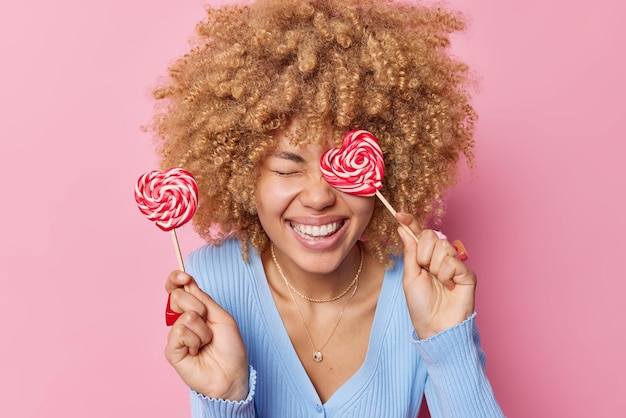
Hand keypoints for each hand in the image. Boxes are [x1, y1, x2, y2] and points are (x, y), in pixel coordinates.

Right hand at [165, 271, 248, 399]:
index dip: (176, 279)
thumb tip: (186, 282)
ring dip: (202, 330)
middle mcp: (182, 320)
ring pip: (184, 317)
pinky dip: (195, 341)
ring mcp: (176, 335)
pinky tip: (197, 351)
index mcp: (195, 309)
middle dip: (199, 308)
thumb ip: (203, 299)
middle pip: (178, 297)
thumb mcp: (221, 316)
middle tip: (209, 324)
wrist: (232, 373)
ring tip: (206, 343)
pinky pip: (179, 333)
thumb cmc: (230, 347)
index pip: (177, 288)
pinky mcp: (171, 350)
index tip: (184, 278)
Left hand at [396, 213, 475, 339]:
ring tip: (438, 282)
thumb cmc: (421, 305)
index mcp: (425, 257)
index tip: (400, 215)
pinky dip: (447, 275)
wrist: (435, 326)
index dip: (411, 223)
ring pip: (443, 247)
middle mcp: (440, 258)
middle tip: (425, 271)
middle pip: (432, 236)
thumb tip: (402, 229)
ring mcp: (455, 264)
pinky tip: (448, 286)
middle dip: (423, 253)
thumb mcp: (410, 276)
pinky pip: (453, 261)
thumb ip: (410, 251)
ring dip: (435, 267)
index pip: (420, 234)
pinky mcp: (467, 273)